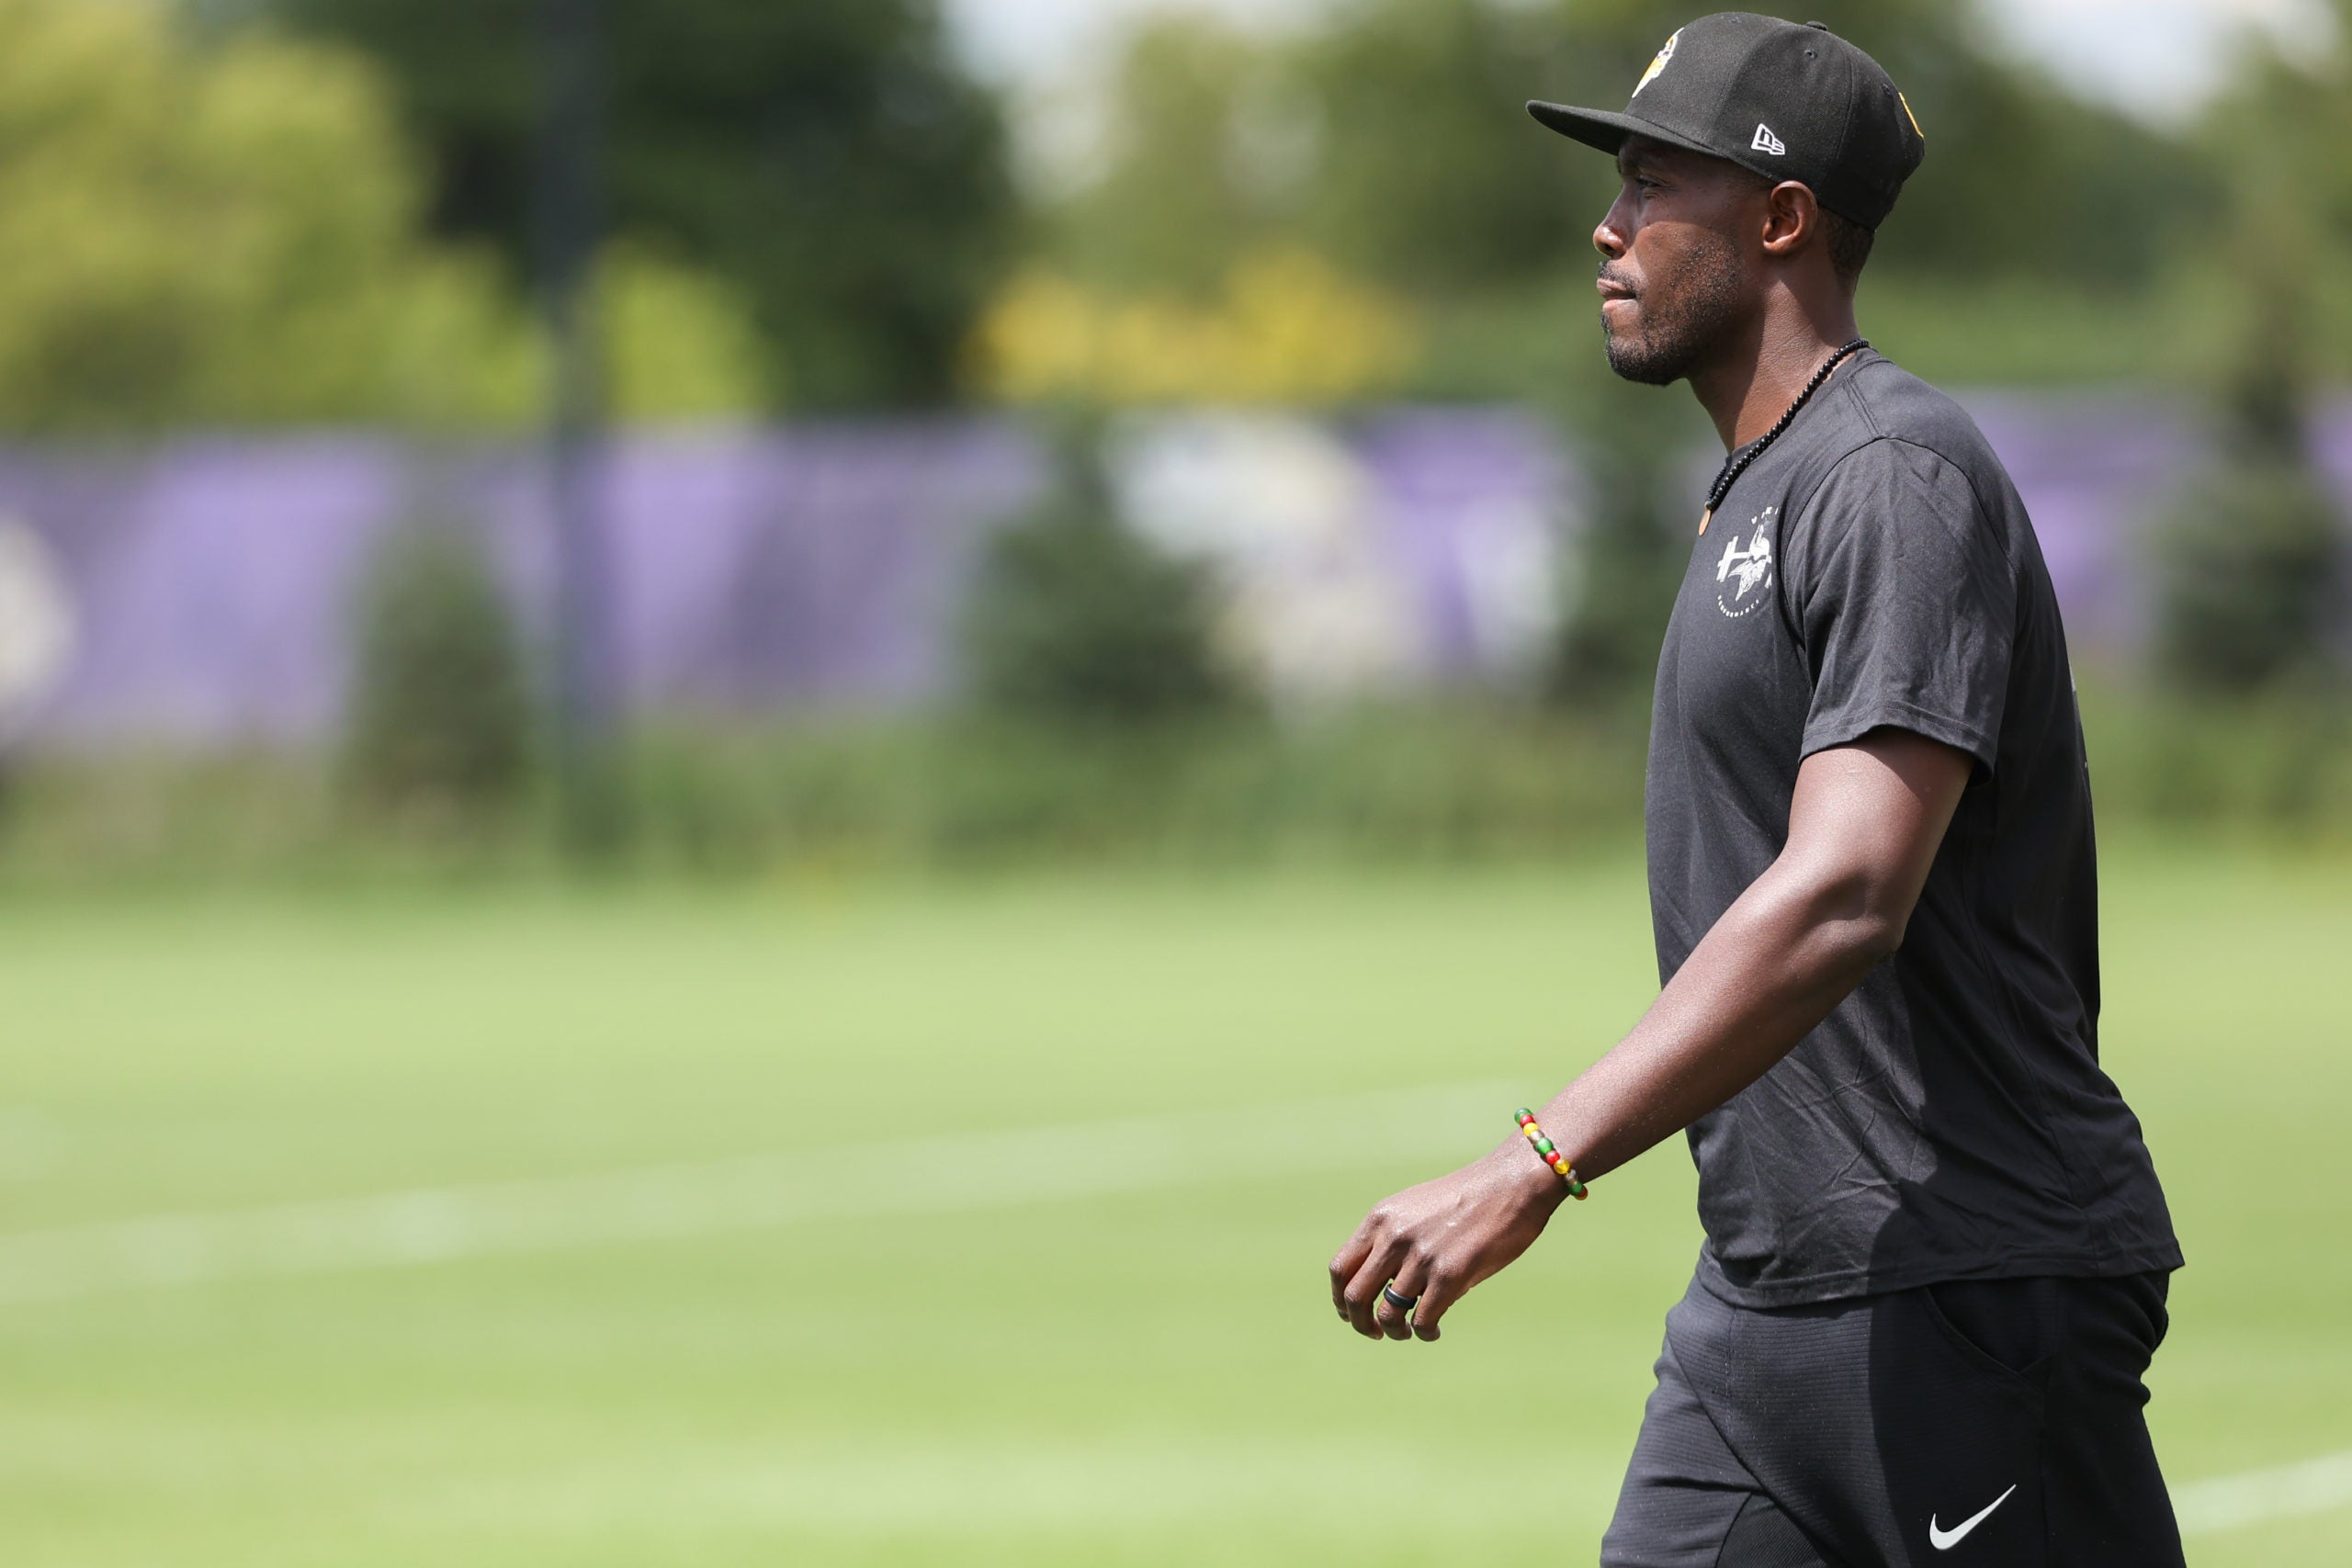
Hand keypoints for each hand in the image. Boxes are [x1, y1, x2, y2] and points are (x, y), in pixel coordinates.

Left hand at [1327, 1143, 1565, 1342]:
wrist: (1512, 1183)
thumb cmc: (1468, 1198)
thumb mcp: (1415, 1208)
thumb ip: (1392, 1237)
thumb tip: (1381, 1282)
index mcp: (1381, 1219)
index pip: (1340, 1268)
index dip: (1339, 1299)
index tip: (1350, 1313)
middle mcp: (1393, 1237)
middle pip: (1354, 1297)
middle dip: (1359, 1323)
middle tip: (1374, 1333)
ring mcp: (1420, 1256)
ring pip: (1387, 1314)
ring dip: (1394, 1332)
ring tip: (1407, 1332)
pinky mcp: (1450, 1274)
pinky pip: (1422, 1320)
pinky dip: (1423, 1332)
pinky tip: (1433, 1330)